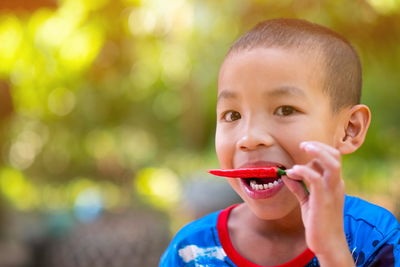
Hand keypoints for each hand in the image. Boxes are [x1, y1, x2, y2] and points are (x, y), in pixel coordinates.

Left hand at [283, 141, 353, 266]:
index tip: (303, 149)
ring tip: (304, 147)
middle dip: (319, 146)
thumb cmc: (319, 223)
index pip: (331, 158)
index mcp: (334, 183)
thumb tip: (286, 175)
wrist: (328, 243)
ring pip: (332, 164)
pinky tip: (293, 171)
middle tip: (303, 144)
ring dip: (317, 152)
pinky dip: (305, 171)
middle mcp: (336, 184)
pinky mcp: (324, 199)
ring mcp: (332, 191)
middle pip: (335, 156)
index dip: (318, 150)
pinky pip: (316, 178)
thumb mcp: (307, 202)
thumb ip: (299, 187)